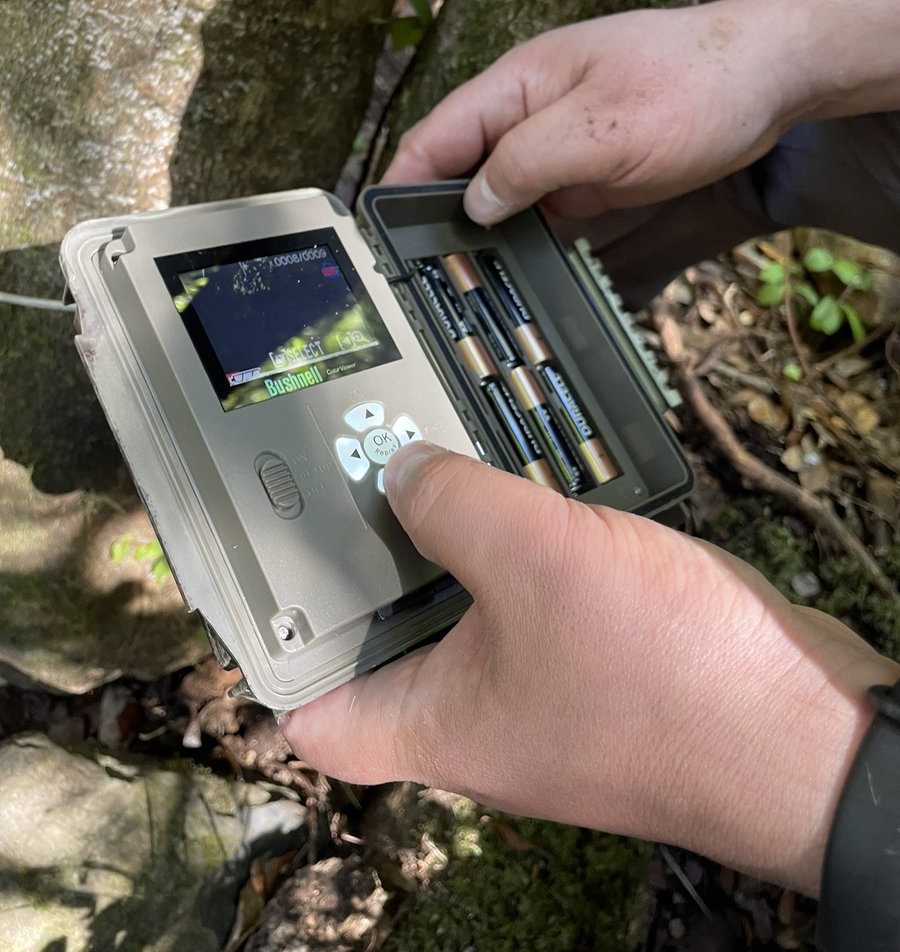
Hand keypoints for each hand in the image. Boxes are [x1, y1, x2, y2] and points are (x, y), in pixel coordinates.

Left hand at [281, 442, 898, 896]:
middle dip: (367, 559)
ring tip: (430, 458)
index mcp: (433, 723)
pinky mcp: (590, 664)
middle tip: (350, 475)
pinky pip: (529, 600)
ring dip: (449, 541)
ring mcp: (535, 692)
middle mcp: (475, 716)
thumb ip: (452, 506)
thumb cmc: (667, 676)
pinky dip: (517, 547)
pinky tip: (522, 486)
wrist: (806, 729)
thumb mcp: (535, 559)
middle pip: (384, 642)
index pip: (311, 710)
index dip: (276, 649)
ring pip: (463, 611)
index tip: (266, 571)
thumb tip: (401, 475)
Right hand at [383, 0, 899, 229]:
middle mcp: (530, 116)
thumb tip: (475, 203)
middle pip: (464, 172)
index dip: (402, 182)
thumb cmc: (690, 84)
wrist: (771, 78)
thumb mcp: (600, 127)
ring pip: (505, 199)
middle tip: (426, 278)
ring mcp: (563, 147)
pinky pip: (547, 212)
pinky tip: (526, 277)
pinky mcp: (594, 174)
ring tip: (468, 289)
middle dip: (440, 220)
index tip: (380, 233)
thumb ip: (528, 162)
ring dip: (488, 238)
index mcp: (517, 86)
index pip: (437, 136)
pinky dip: (533, 242)